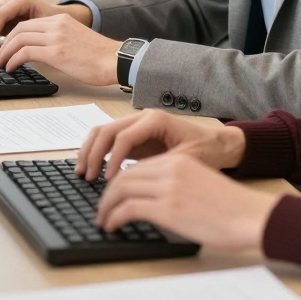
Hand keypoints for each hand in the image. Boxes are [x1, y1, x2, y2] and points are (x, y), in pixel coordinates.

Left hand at [0, 13, 118, 84]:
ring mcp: (56, 37)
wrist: (115, 60)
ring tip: (2, 64)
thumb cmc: (99, 56)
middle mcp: (57, 24)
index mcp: (62, 20)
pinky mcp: (56, 52)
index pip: (28, 23)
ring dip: (5, 52)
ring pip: (18, 38)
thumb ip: (58, 39)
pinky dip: (13, 60)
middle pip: (19, 28)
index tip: (7, 47)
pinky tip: (12, 68)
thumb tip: (40, 51)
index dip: (13, 35)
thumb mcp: (76, 40)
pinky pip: (24, 52)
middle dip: (4, 43)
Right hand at [75, 109, 246, 180]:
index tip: (108, 182)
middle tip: (86, 177)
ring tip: (82, 173)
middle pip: (107, 130)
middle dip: (93, 154)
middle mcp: (143, 117)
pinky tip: (92, 170)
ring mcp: (137, 125)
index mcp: (155, 119)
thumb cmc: (206, 150)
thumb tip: (135, 182)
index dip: (112, 160)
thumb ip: (160, 168)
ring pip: (103, 132)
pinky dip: (97, 152)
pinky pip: (109, 140)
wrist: (218, 144)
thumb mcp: (186, 161)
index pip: (124, 137)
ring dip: (89, 151)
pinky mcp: (135, 137)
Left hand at [95, 152, 281, 252]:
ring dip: (106, 206)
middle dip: (108, 194)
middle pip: (125, 176)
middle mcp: (171, 169)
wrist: (249, 216)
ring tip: (103, 220)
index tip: (113, 196)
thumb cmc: (231, 208)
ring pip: (121, 190)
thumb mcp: (200, 185)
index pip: (138, 167)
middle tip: (101, 209)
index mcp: (180, 162)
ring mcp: (169, 188)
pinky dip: (114, 217)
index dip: (120, 182)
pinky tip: (111, 226)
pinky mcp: (167, 208)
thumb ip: (176, 185)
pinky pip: (128, 208)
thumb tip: (154, 200)